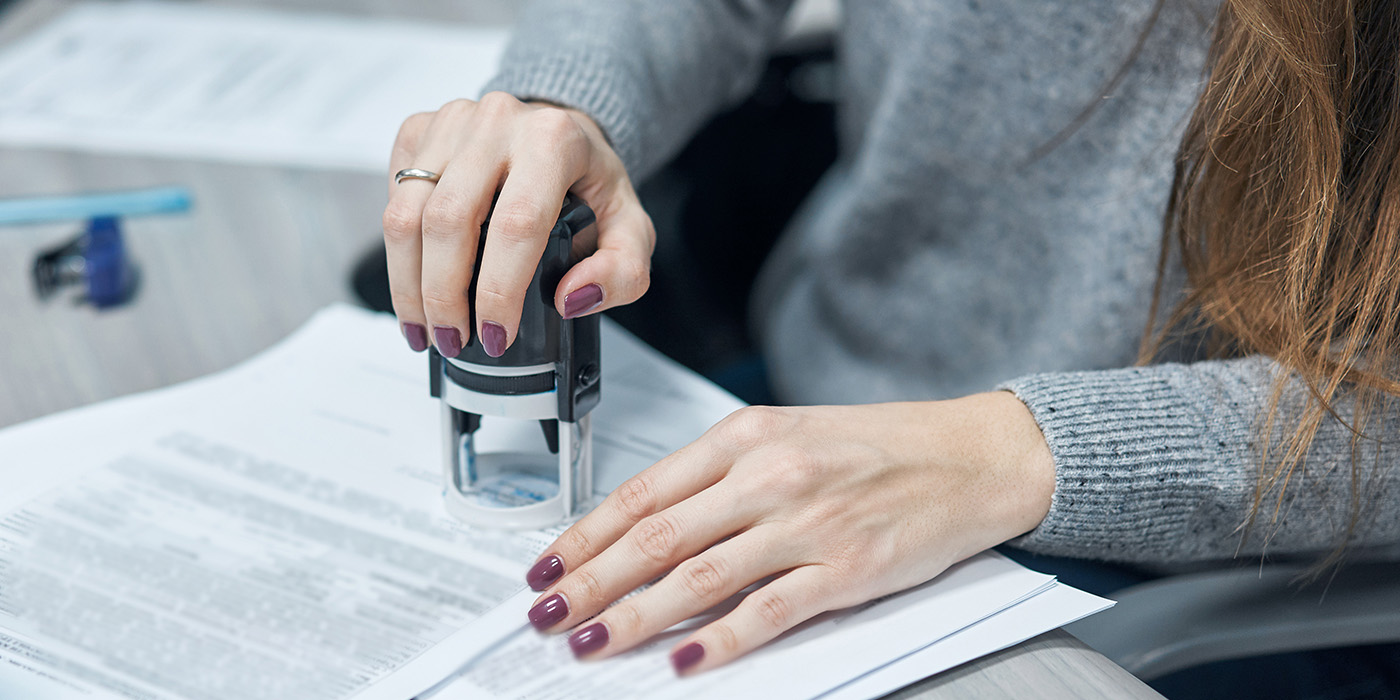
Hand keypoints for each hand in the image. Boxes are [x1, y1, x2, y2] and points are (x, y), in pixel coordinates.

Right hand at [383, 93, 653, 356]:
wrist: (558, 132)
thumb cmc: (589, 181)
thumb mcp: (630, 230)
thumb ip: (621, 272)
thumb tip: (571, 298)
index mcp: (553, 140)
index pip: (516, 224)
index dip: (498, 290)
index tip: (496, 335)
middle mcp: (497, 122)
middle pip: (448, 221)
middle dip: (442, 296)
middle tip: (453, 340)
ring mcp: (451, 123)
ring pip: (406, 214)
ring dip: (408, 284)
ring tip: (425, 328)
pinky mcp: (419, 131)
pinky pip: (392, 200)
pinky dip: (398, 254)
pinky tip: (415, 285)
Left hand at [520, 393, 1055, 673]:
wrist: (970, 456)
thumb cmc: (877, 446)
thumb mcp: (787, 435)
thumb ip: (718, 477)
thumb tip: (645, 529)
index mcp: (746, 437)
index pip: (643, 492)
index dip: (585, 536)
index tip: (547, 566)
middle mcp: (769, 476)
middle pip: (656, 538)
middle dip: (590, 582)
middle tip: (546, 614)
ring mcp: (807, 525)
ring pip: (698, 578)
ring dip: (635, 617)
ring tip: (592, 643)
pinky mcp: (845, 571)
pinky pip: (768, 612)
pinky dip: (721, 640)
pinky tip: (685, 660)